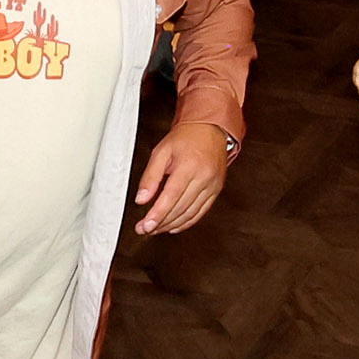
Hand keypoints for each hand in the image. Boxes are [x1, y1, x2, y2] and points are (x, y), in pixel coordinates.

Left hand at [134, 119, 231, 234]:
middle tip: (145, 229)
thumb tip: (141, 200)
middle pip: (180, 208)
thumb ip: (150, 176)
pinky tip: (174, 226)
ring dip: (172, 225)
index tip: (145, 226)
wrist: (211, 129)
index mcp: (189, 166)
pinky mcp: (216, 190)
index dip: (157, 214)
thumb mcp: (161, 152)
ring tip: (156, 229)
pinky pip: (201, 212)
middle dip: (161, 223)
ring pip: (191, 213)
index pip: (171, 197)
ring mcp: (212, 185)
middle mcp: (203, 177)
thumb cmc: (186, 138)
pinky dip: (187, 222)